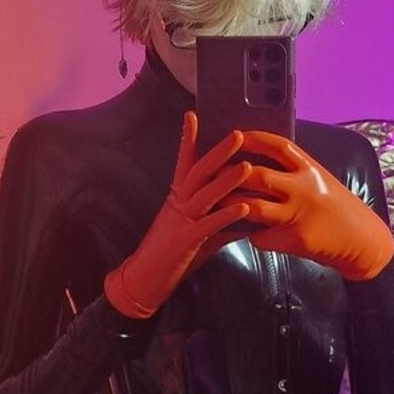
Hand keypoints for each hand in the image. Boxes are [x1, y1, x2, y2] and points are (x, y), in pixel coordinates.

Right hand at [104, 112, 252, 316]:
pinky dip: (227, 216)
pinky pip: (209, 225)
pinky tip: (245, 208)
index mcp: (177, 198)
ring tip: (247, 166)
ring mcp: (181, 221)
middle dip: (219, 152)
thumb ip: (220, 221)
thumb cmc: (171, 254)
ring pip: (205, 194)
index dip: (189, 139)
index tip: (193, 115)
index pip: (184, 162)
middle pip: (199, 171)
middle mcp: (178, 204)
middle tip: (238, 135)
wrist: (145, 278)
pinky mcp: (185, 240)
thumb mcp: (197, 232)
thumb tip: (245, 212)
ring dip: (227, 179)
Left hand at [230, 132, 393, 281]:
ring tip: (216, 203)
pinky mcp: (294, 239)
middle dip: (230, 174)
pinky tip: (246, 234)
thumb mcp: (319, 180)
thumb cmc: (335, 207)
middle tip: (211, 173)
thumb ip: (293, 171)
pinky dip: (251, 235)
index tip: (234, 134)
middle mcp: (303, 188)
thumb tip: (260, 160)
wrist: (360, 240)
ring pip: (252, 207)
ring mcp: (297, 215)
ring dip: (230, 206)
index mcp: (309, 169)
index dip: (253, 139)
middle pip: (257, 176)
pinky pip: (260, 236)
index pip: (277, 146)